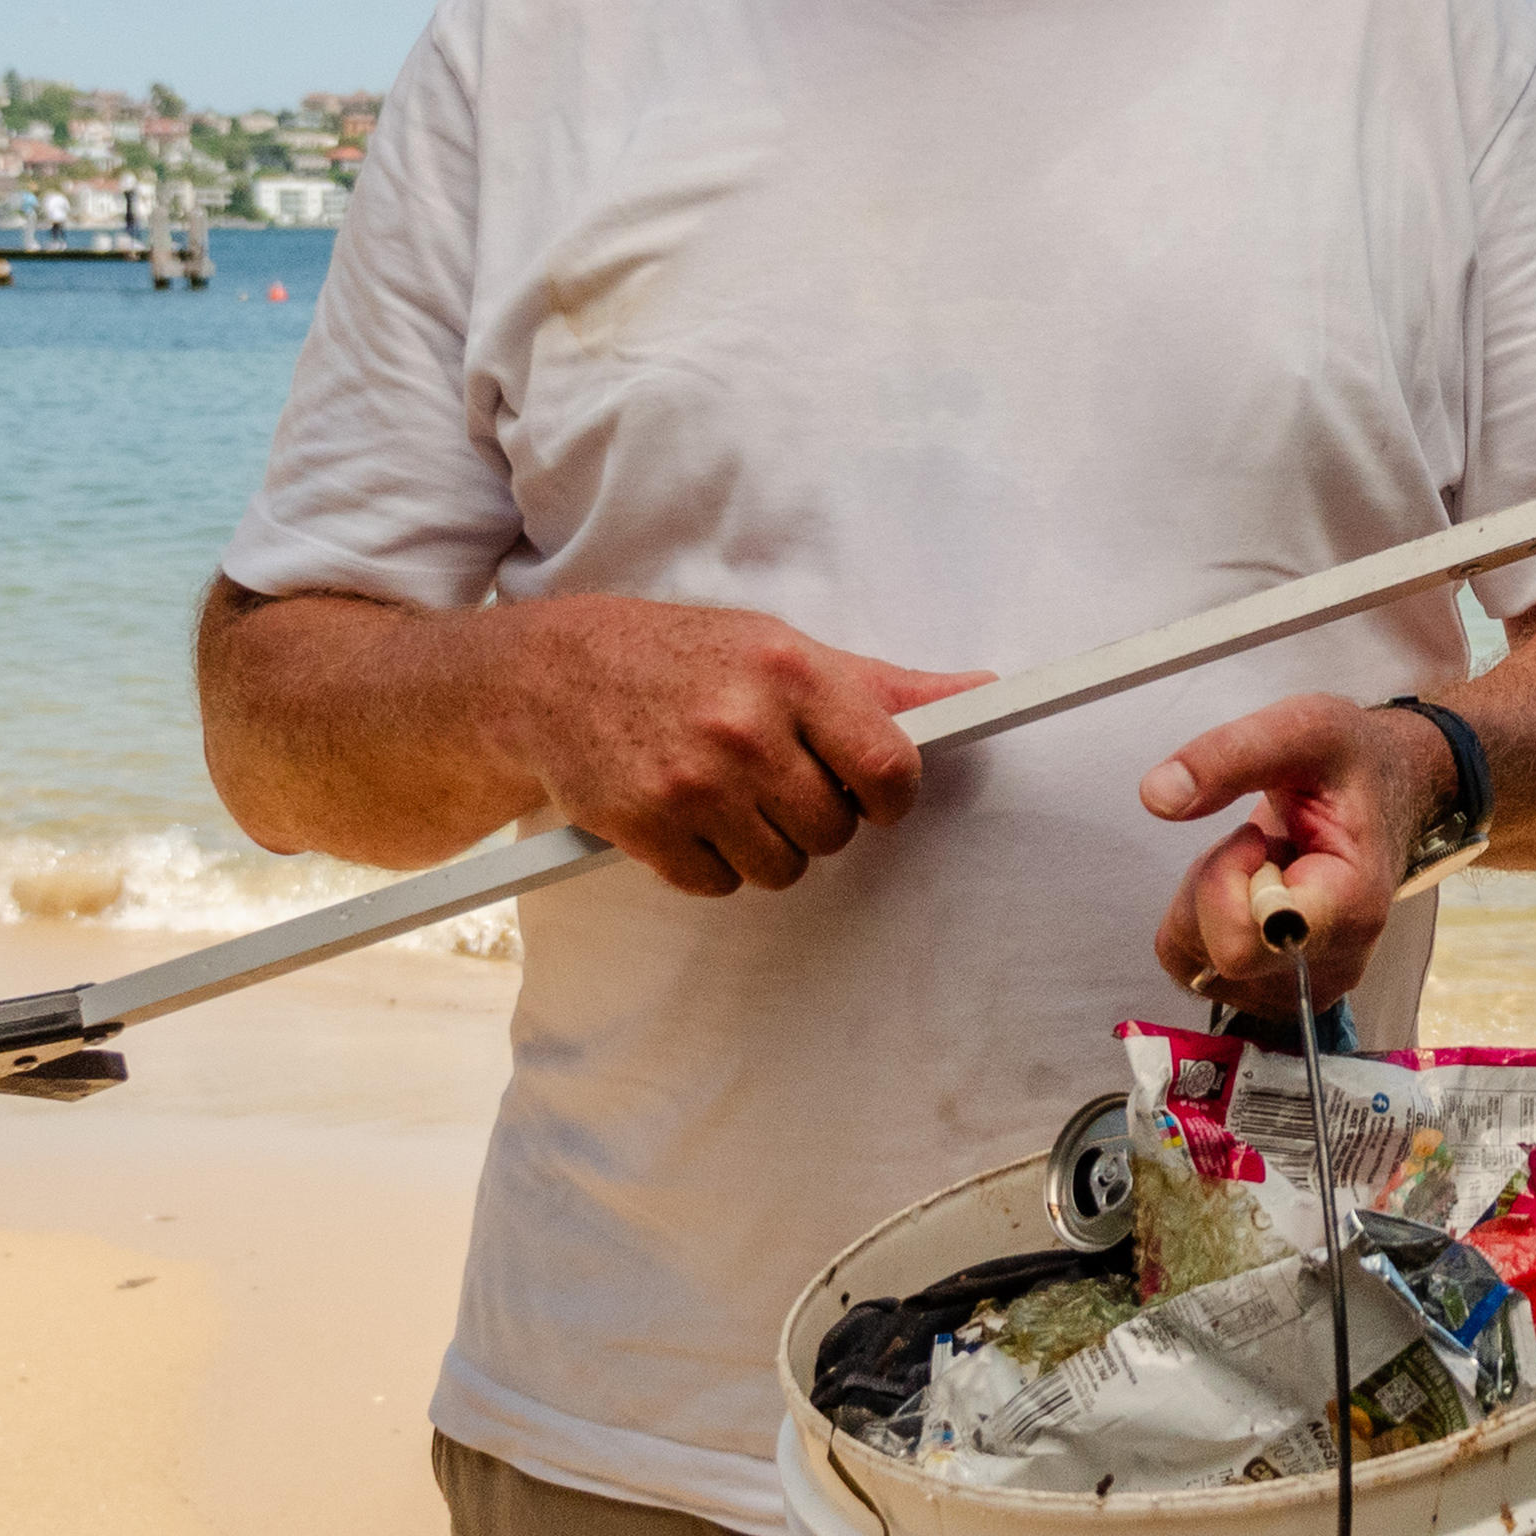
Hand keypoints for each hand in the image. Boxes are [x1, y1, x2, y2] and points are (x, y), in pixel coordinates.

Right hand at [494, 598, 989, 897]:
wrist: (552, 673)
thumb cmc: (683, 658)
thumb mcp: (785, 650)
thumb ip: (885, 687)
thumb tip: (983, 690)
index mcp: (792, 672)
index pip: (889, 766)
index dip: (890, 795)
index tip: (874, 793)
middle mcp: (745, 726)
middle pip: (835, 830)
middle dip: (816, 817)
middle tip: (776, 781)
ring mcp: (692, 781)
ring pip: (782, 867)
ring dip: (764, 846)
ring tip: (728, 796)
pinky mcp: (645, 826)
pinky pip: (719, 884)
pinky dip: (709, 864)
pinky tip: (685, 816)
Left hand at [1140, 695, 1452, 1018]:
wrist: (1385, 791)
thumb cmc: (1352, 762)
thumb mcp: (1303, 728)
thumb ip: (1230, 755)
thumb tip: (1157, 795)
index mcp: (1349, 909)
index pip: (1241, 945)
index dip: (1223, 883)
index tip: (1255, 835)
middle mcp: (1333, 964)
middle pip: (1212, 953)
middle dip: (1212, 883)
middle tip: (1257, 840)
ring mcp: (1304, 985)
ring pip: (1195, 963)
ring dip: (1205, 900)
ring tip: (1261, 860)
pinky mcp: (1277, 990)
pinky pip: (1195, 968)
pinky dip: (1203, 922)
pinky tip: (1249, 887)